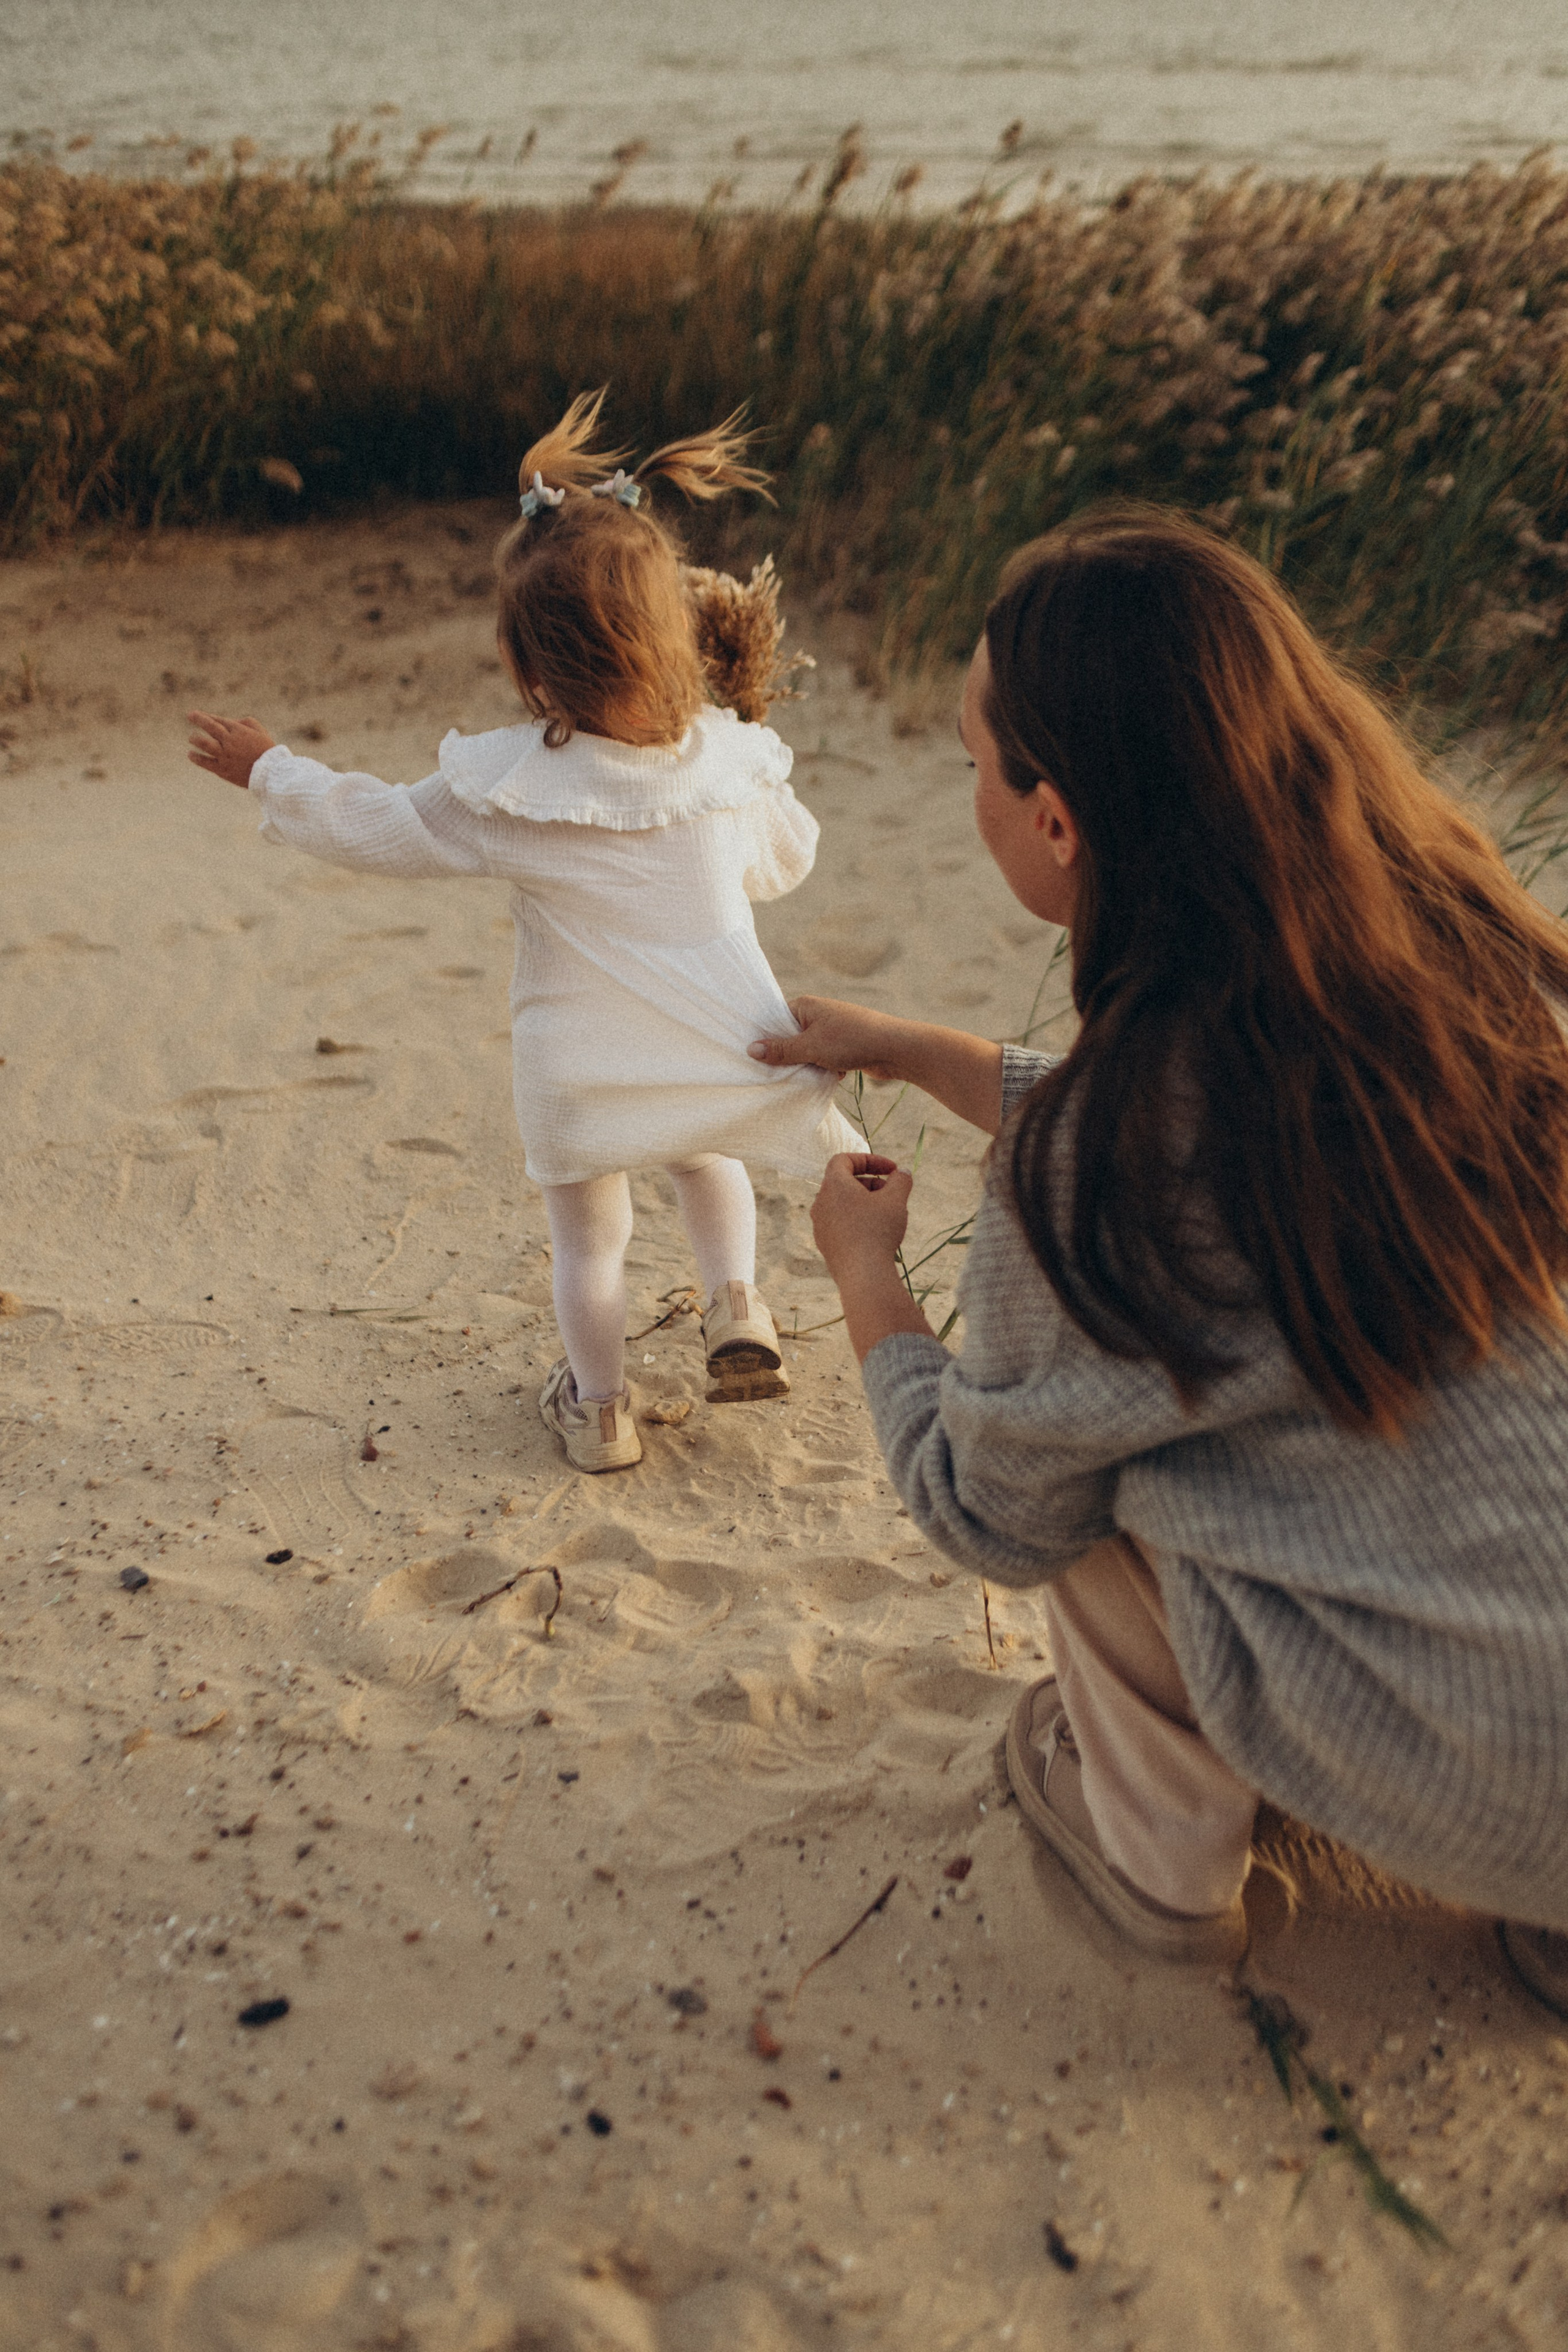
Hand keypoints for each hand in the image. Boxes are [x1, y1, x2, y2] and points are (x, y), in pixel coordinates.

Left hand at [187, 709, 276, 787]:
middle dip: (198, 719)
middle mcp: (229, 741)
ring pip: (204, 743)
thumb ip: (244, 722)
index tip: (197, 714)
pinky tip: (190, 754)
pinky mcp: (223, 769)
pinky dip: (196, 758)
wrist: (271, 773)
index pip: (218, 720)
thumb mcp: (259, 730)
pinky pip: (205, 762)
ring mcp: (225, 755)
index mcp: (238, 730)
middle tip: (190, 715)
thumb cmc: (266, 750)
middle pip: (210, 726)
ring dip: (195, 739)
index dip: (206, 716)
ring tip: (191, 738)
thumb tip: (230, 721)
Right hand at [748, 994, 904, 1080]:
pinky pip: (823, 1059)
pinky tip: (830, 1077)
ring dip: (807, 1066)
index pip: (774, 1020)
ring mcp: (831, 1031)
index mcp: (806, 1006)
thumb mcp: (811, 1046)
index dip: (765, 1039)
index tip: (753, 1058)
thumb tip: (751, 1049)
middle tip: (775, 1073)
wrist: (894, 1049)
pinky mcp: (843, 1046)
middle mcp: (817, 1015)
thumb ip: (781, 1050)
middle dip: (787, 1056)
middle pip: (789, 1038)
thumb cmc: (852, 1040)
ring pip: (806, 1052)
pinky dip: (823, 1069)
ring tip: (806, 1076)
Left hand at [810, 1152, 911, 1276]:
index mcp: (833, 1185)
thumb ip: (900, 1180)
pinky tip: (877, 1235)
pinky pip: (841, 1224)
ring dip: (866, 1203)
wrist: (863, 1275)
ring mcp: (820, 1225)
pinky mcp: (825, 1244)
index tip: (891, 1169)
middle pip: (845, 1183)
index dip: (869, 1159)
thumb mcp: (896, 1199)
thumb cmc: (878, 1231)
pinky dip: (858, 1221)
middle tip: (893, 1193)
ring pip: (843, 1204)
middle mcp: (820, 1202)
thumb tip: (901, 1173)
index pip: (844, 1160)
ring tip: (888, 1214)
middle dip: (871, 1183)